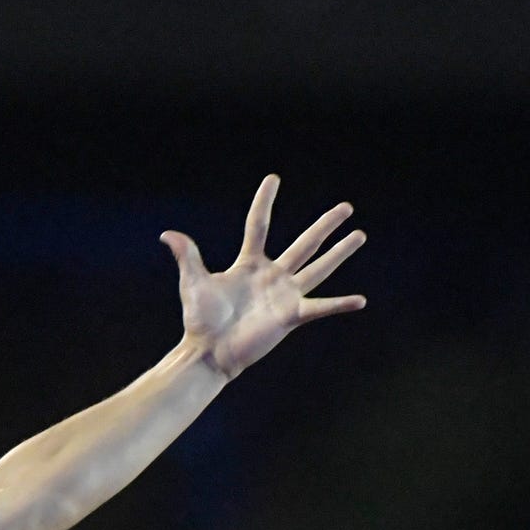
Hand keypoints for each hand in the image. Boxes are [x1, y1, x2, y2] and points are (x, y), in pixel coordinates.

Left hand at [161, 176, 366, 378]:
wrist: (209, 351)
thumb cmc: (200, 319)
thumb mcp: (194, 283)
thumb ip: (188, 256)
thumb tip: (168, 234)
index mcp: (249, 263)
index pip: (259, 225)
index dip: (265, 202)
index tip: (273, 178)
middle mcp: (272, 275)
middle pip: (305, 243)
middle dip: (325, 225)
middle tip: (346, 207)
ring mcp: (284, 295)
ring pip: (319, 268)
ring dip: (340, 253)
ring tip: (359, 235)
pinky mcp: (291, 316)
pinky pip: (320, 307)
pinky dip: (340, 305)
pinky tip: (361, 301)